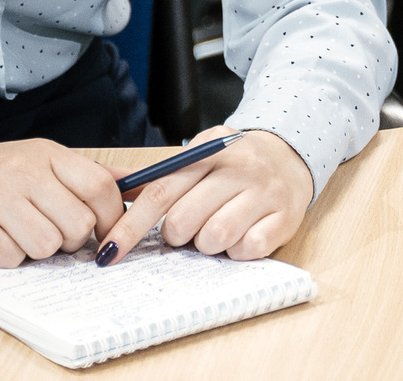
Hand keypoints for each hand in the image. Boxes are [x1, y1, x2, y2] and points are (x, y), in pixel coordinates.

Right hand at [0, 139, 125, 267]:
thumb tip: (128, 183)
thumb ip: (78, 174)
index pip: (101, 187)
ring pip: (47, 246)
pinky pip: (10, 258)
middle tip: (49, 234)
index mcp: (46, 153)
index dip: (111, 218)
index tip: (103, 232)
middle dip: (70, 241)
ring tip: (16, 233)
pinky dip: (5, 257)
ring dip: (35, 251)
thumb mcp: (32, 161)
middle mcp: (23, 170)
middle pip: (78, 224)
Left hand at [99, 128, 313, 265]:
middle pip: (184, 220)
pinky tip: (242, 233)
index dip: (131, 226)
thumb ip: (160, 175)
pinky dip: (237, 250)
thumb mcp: (199, 155)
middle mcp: (240, 169)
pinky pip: (246, 250)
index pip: (160, 192)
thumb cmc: (235, 162)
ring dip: (208, 244)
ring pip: (215, 238)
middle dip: (177, 235)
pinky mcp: (285, 218)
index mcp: (211, 151)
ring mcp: (265, 193)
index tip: (109, 251)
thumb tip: (112, 188)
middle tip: (187, 229)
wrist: (293, 154)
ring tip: (217, 229)